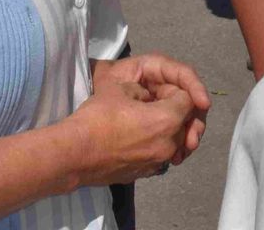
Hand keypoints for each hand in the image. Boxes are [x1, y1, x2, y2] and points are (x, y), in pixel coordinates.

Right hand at [66, 79, 199, 185]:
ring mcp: (158, 162)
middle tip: (154, 102)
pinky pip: (161, 155)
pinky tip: (139, 137)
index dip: (175, 90)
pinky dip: (157, 144)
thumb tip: (150, 96)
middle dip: (176, 110)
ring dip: (169, 129)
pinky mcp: (146, 173)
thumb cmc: (97, 117)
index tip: (157, 89)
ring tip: (148, 120)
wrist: (75, 154)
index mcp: (167, 120)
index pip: (188, 100)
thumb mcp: (122, 89)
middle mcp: (169, 144)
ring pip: (176, 141)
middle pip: (186, 122)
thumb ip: (145, 89)